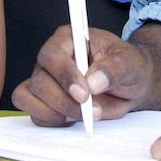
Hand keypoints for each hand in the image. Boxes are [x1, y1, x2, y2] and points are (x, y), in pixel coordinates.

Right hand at [12, 26, 154, 125]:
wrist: (130, 85)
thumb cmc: (128, 66)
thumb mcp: (129, 62)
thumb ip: (114, 68)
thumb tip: (93, 82)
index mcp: (68, 39)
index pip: (52, 54)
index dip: (64, 75)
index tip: (84, 94)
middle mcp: (52, 59)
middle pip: (39, 80)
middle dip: (63, 101)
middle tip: (89, 111)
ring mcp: (45, 80)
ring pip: (30, 97)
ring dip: (55, 112)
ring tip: (84, 116)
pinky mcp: (45, 101)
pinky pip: (35, 114)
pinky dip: (52, 121)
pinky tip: (73, 119)